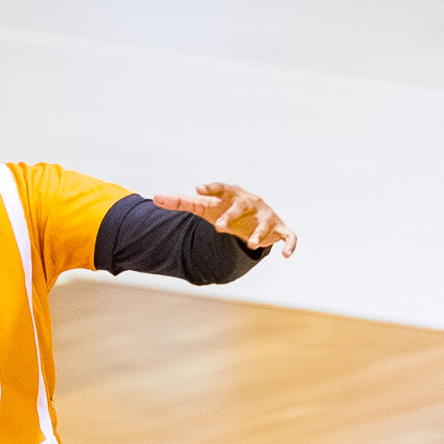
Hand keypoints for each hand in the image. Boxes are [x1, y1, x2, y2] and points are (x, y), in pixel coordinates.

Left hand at [153, 182, 296, 257]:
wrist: (253, 218)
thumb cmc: (225, 210)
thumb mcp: (204, 207)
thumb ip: (181, 203)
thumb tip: (154, 198)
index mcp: (232, 194)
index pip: (221, 188)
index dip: (212, 188)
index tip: (198, 189)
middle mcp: (251, 202)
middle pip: (241, 205)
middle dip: (231, 215)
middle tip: (218, 228)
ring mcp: (267, 215)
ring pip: (265, 222)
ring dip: (259, 232)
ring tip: (249, 244)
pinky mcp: (280, 229)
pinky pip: (288, 236)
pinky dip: (289, 244)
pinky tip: (286, 255)